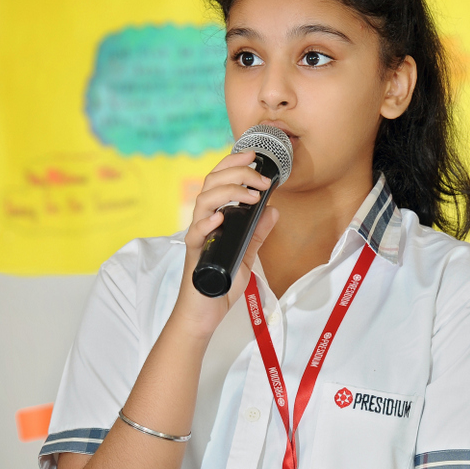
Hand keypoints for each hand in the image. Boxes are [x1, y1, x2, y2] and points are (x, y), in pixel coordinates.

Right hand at [171, 151, 279, 338]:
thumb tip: (274, 210)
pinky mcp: (194, 254)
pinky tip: (220, 218)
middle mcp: (204, 222)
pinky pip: (195, 233)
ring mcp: (198, 236)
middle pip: (211, 183)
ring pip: (203, 201)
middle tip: (261, 179)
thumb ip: (257, 232)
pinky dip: (206, 223)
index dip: (234, 163)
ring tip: (251, 196)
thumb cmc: (221, 283)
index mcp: (216, 217)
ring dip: (228, 192)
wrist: (205, 313)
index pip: (220, 180)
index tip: (254, 155)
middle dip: (237, 173)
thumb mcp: (247, 254)